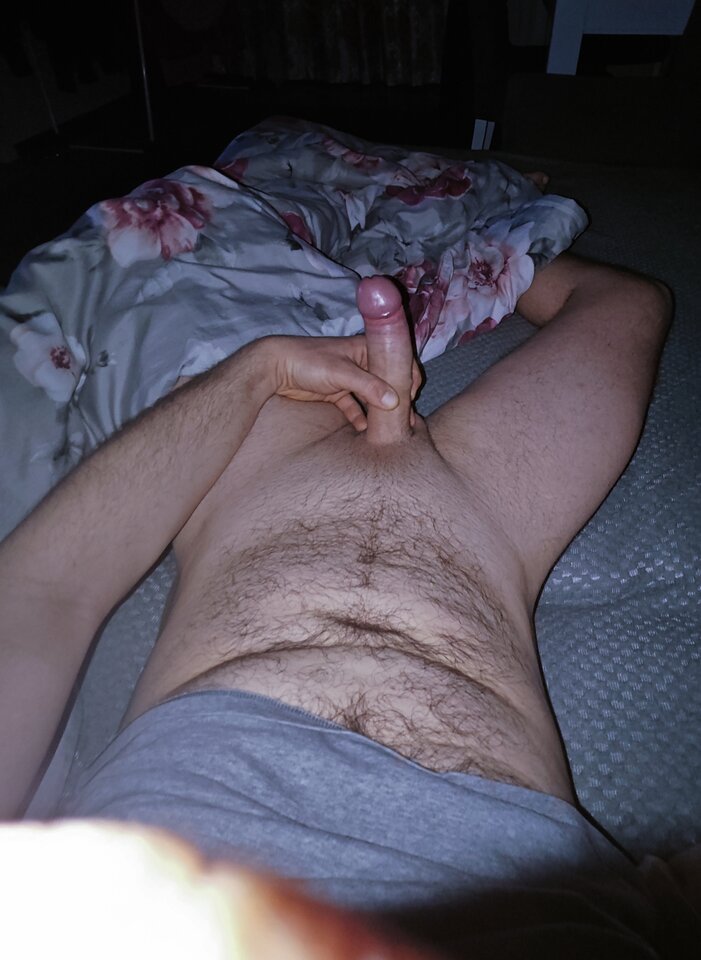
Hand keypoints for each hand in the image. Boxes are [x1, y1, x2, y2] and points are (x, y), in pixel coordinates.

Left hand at [264, 335, 421, 430]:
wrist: (275, 367)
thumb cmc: (309, 361)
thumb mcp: (341, 372)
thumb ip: (369, 387)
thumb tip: (395, 403)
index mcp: (366, 348)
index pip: (396, 361)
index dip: (407, 379)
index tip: (411, 398)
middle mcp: (361, 362)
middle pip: (386, 382)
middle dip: (396, 399)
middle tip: (405, 420)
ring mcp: (349, 378)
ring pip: (371, 397)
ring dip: (380, 412)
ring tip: (390, 430)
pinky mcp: (336, 393)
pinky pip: (354, 407)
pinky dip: (360, 418)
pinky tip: (365, 430)